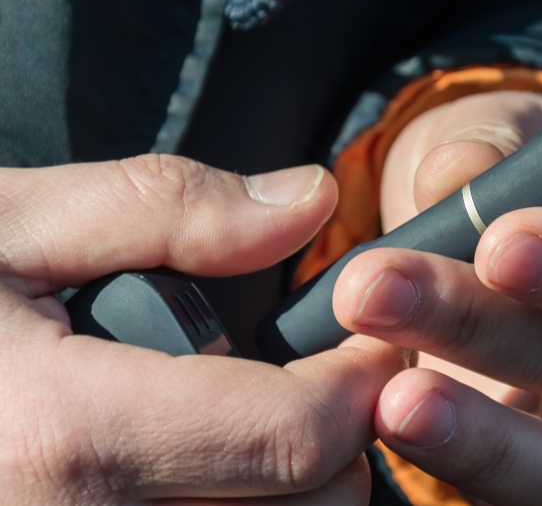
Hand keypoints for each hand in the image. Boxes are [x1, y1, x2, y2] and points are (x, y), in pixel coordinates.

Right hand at [0, 155, 407, 504]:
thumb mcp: (7, 229)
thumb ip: (169, 211)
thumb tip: (309, 199)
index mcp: (68, 442)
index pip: (295, 438)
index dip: (361, 385)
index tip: (370, 341)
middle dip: (336, 440)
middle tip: (309, 377)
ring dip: (290, 486)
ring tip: (242, 421)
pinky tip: (198, 464)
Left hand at [332, 91, 541, 504]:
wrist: (522, 248)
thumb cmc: (531, 181)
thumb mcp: (518, 135)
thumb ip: (490, 149)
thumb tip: (451, 174)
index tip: (497, 244)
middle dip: (480, 330)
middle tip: (376, 291)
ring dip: (472, 431)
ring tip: (390, 396)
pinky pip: (518, 491)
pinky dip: (453, 462)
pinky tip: (384, 419)